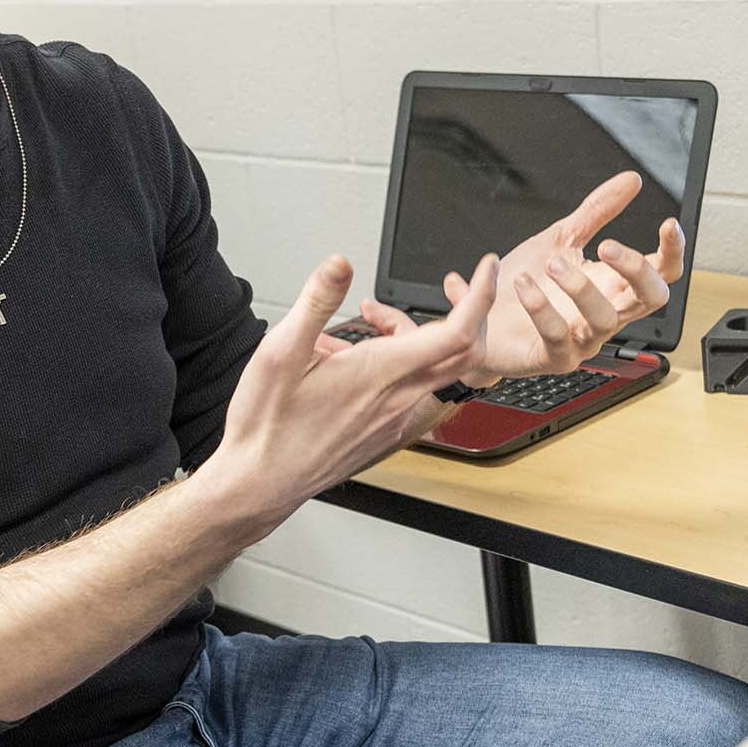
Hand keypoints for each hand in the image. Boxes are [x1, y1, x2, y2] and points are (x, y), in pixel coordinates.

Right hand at [199, 252, 496, 533]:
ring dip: (420, 335)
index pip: (458, 333)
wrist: (262, 482)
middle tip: (449, 287)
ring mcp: (397, 418)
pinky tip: (359, 358)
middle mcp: (398, 399)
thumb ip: (315, 302)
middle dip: (464, 310)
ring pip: (436, 368)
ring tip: (371, 321)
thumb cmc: (268, 425)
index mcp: (380, 373)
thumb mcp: (280, 351)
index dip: (481, 296)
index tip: (485, 270)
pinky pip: (415, 388)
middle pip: (465, 352)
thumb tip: (339, 264)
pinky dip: (405, 361)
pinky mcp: (388, 430)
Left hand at [447, 170, 683, 381]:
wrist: (479, 321)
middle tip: (606, 246)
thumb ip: (597, 211)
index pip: (661, 273)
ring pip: (605, 318)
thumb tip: (631, 180)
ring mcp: (583, 339)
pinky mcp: (554, 357)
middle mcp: (605, 313)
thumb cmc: (524, 283)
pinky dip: (541, 307)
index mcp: (612, 284)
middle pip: (652, 298)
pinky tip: (526, 284)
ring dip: (580, 285)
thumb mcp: (560, 238)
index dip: (673, 251)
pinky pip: (558, 336)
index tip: (668, 224)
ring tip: (551, 262)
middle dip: (636, 268)